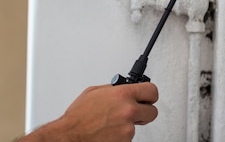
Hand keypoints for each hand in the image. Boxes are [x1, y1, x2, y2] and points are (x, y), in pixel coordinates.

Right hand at [20, 82, 157, 141]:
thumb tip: (121, 88)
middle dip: (145, 110)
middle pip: (153, 111)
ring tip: (112, 121)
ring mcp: (128, 128)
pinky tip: (109, 129)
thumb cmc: (79, 116)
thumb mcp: (94, 91)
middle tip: (136, 110)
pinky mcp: (126, 141)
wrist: (72, 135)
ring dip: (129, 122)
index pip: (151, 90)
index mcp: (122, 94)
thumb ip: (113, 89)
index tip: (148, 96)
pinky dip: (121, 133)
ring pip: (138, 124)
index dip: (150, 94)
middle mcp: (128, 111)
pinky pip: (129, 135)